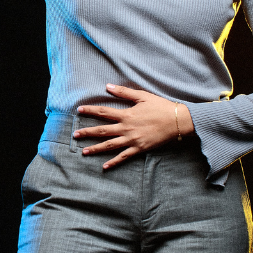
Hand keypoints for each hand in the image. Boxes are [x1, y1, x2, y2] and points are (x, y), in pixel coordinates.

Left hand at [74, 84, 194, 169]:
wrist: (177, 121)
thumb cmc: (161, 107)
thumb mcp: (142, 96)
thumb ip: (124, 92)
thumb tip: (107, 86)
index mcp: (126, 114)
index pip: (103, 112)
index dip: (90, 111)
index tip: (79, 110)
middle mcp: (126, 128)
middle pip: (102, 131)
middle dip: (87, 132)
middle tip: (75, 135)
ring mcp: (132, 140)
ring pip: (110, 145)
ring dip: (96, 149)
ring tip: (84, 152)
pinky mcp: (139, 149)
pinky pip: (124, 157)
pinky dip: (114, 162)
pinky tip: (104, 167)